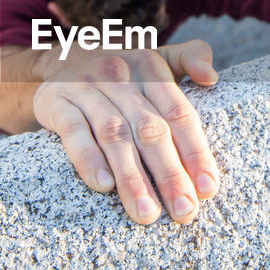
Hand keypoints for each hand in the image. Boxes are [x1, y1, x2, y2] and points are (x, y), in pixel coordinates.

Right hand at [30, 40, 220, 224]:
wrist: (59, 59)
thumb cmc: (122, 71)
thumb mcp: (155, 57)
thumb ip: (190, 58)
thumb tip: (212, 77)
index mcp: (151, 67)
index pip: (178, 113)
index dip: (195, 152)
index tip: (207, 188)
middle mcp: (120, 75)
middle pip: (150, 129)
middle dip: (170, 174)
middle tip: (183, 211)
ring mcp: (87, 88)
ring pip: (114, 136)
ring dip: (132, 177)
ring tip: (147, 212)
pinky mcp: (57, 102)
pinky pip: (74, 132)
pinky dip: (89, 159)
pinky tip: (103, 185)